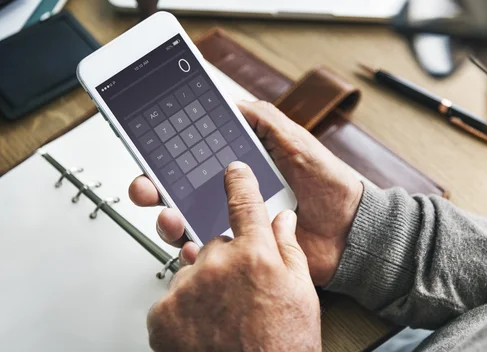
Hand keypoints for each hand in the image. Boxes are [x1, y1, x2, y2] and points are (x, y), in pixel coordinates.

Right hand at [129, 100, 362, 284]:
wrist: (350, 231)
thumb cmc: (329, 184)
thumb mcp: (297, 142)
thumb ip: (264, 121)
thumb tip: (230, 102)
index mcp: (240, 166)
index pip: (193, 156)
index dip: (167, 153)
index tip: (149, 148)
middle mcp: (230, 194)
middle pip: (178, 189)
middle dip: (153, 186)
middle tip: (146, 186)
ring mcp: (232, 223)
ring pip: (185, 221)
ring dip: (168, 219)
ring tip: (171, 217)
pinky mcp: (241, 251)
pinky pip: (208, 252)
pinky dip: (192, 251)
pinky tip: (191, 246)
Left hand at [147, 162, 320, 350]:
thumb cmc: (283, 345)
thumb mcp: (301, 292)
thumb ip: (289, 248)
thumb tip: (283, 219)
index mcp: (255, 254)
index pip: (244, 204)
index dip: (239, 184)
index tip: (233, 173)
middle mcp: (218, 265)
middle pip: (215, 244)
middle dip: (226, 261)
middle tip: (241, 292)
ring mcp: (188, 288)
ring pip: (193, 271)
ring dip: (204, 286)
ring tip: (224, 316)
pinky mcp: (163, 313)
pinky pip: (172, 296)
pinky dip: (184, 308)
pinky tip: (206, 326)